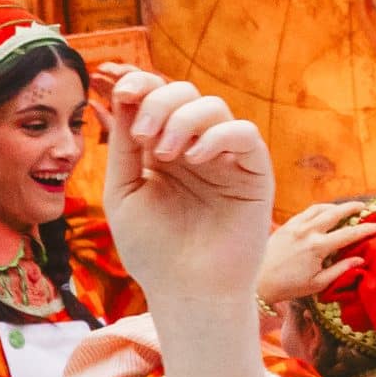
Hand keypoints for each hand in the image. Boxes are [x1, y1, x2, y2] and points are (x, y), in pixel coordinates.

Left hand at [102, 68, 273, 318]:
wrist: (186, 292)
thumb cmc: (152, 250)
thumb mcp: (123, 193)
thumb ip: (122, 146)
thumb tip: (123, 95)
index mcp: (161, 148)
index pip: (156, 98)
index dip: (141, 84)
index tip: (121, 91)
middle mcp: (194, 146)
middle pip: (184, 93)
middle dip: (159, 103)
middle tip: (143, 137)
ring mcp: (224, 158)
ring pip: (213, 106)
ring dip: (184, 119)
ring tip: (164, 154)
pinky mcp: (254, 173)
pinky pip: (244, 133)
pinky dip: (218, 135)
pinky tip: (195, 158)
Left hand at [255, 200, 375, 305]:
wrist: (257, 281)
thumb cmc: (288, 286)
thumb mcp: (317, 283)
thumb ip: (340, 270)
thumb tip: (359, 259)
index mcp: (318, 247)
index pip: (348, 233)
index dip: (364, 229)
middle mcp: (307, 232)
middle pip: (335, 212)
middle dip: (352, 208)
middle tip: (364, 207)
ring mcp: (295, 226)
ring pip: (320, 208)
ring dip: (335, 206)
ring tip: (345, 208)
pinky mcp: (286, 225)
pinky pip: (306, 211)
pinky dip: (319, 209)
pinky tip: (323, 213)